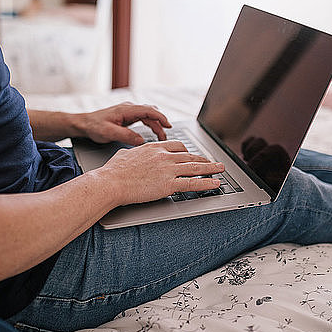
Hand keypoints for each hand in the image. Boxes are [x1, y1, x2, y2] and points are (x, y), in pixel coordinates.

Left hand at [77, 102, 171, 145]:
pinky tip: (152, 133)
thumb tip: (141, 140)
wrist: (84, 124)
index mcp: (126, 110)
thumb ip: (126, 136)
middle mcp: (129, 109)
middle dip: (160, 123)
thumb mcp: (109, 133)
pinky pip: (143, 119)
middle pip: (151, 113)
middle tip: (166, 135)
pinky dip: (150, 125)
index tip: (168, 125)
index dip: (160, 117)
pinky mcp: (127, 117)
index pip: (149, 110)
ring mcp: (128, 112)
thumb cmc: (94, 126)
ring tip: (161, 136)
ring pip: (148, 116)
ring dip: (156, 125)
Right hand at [97, 141, 224, 205]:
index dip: (187, 152)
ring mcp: (168, 170)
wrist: (111, 182)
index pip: (176, 147)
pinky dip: (206, 183)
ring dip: (211, 168)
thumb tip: (130, 154)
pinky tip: (215, 183)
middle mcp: (164, 156)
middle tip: (212, 161)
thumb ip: (133, 153)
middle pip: (189, 156)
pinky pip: (193, 183)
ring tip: (220, 169)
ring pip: (195, 168)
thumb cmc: (113, 171)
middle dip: (203, 159)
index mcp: (153, 148)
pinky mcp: (169, 184)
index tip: (192, 155)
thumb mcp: (124, 154)